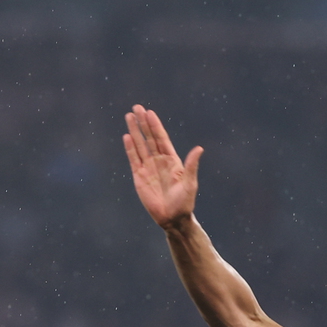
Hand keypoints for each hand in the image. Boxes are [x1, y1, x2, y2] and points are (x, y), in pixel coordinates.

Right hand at [124, 105, 200, 229]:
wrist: (173, 219)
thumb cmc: (185, 202)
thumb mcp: (190, 183)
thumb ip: (191, 165)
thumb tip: (199, 149)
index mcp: (172, 160)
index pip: (161, 138)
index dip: (155, 125)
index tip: (149, 112)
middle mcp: (159, 161)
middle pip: (149, 138)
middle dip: (143, 123)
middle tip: (136, 108)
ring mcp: (148, 168)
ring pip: (140, 145)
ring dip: (135, 131)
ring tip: (129, 116)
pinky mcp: (139, 177)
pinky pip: (134, 159)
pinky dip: (130, 148)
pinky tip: (127, 137)